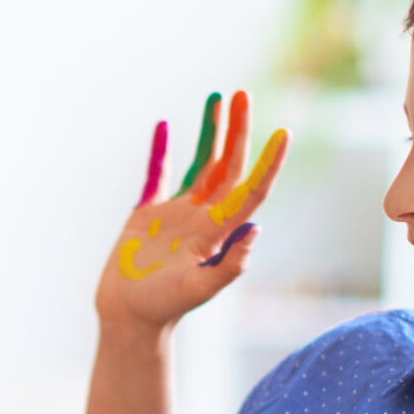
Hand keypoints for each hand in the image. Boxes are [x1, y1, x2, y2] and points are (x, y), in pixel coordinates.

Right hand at [95, 90, 287, 330]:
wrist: (129, 319)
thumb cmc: (162, 309)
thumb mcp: (196, 290)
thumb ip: (227, 266)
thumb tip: (256, 229)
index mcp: (217, 231)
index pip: (250, 190)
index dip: (269, 164)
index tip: (284, 133)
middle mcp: (203, 216)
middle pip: (228, 165)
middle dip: (237, 129)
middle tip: (243, 94)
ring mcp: (176, 213)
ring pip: (200, 162)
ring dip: (209, 131)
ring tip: (217, 97)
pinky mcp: (147, 214)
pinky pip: (157, 174)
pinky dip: (160, 150)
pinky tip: (164, 126)